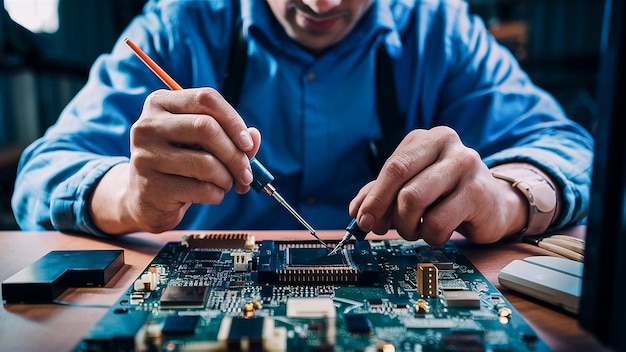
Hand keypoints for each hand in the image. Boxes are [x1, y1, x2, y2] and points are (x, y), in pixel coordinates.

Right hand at [89, 88, 260, 233]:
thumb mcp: (202, 143)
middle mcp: (148, 125)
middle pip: (206, 128)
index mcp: (161, 103)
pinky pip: (201, 189)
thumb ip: (230, 136)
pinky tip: (212, 195)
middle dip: (236, 154)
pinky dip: (217, 195)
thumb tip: (254, 137)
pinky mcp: (151, 186)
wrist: (145, 199)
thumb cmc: (180, 164)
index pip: (206, 98)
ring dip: (228, 178)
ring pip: (206, 163)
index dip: (234, 120)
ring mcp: (146, 155)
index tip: (247, 143)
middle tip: (247, 173)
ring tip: (227, 184)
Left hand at [349, 126, 526, 245]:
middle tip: (380, 229)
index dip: (373, 196)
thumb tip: (356, 211)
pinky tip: (437, 232)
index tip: (362, 220)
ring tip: (414, 230)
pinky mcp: (478, 192)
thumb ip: (382, 195)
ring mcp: (465, 165)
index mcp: (425, 139)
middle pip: (399, 175)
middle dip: (383, 208)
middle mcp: (447, 144)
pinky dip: (429, 235)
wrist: (494, 205)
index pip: (392, 165)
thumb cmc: (447, 195)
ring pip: (414, 199)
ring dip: (406, 225)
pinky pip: (437, 222)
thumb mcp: (412, 188)